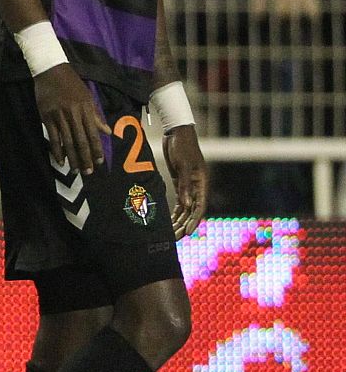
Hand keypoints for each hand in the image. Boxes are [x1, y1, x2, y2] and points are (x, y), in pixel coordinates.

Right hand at [33, 62, 108, 174]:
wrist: (50, 71)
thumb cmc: (71, 83)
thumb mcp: (87, 97)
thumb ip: (96, 115)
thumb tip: (108, 131)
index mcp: (85, 109)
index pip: (93, 134)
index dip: (97, 149)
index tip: (100, 162)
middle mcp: (74, 114)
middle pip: (81, 141)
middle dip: (85, 158)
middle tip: (88, 172)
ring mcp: (59, 116)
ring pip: (68, 142)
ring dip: (72, 158)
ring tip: (76, 171)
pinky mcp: (47, 117)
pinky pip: (53, 137)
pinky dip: (57, 150)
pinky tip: (60, 160)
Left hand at [162, 124, 207, 239]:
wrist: (176, 132)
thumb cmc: (182, 146)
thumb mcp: (182, 165)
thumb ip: (184, 185)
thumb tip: (187, 205)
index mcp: (201, 183)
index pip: (199, 207)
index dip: (194, 221)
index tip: (188, 233)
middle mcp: (197, 187)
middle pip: (192, 211)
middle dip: (184, 225)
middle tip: (175, 238)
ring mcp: (188, 185)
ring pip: (185, 208)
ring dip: (179, 221)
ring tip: (171, 234)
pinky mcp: (180, 182)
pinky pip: (180, 201)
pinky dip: (175, 211)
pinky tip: (169, 221)